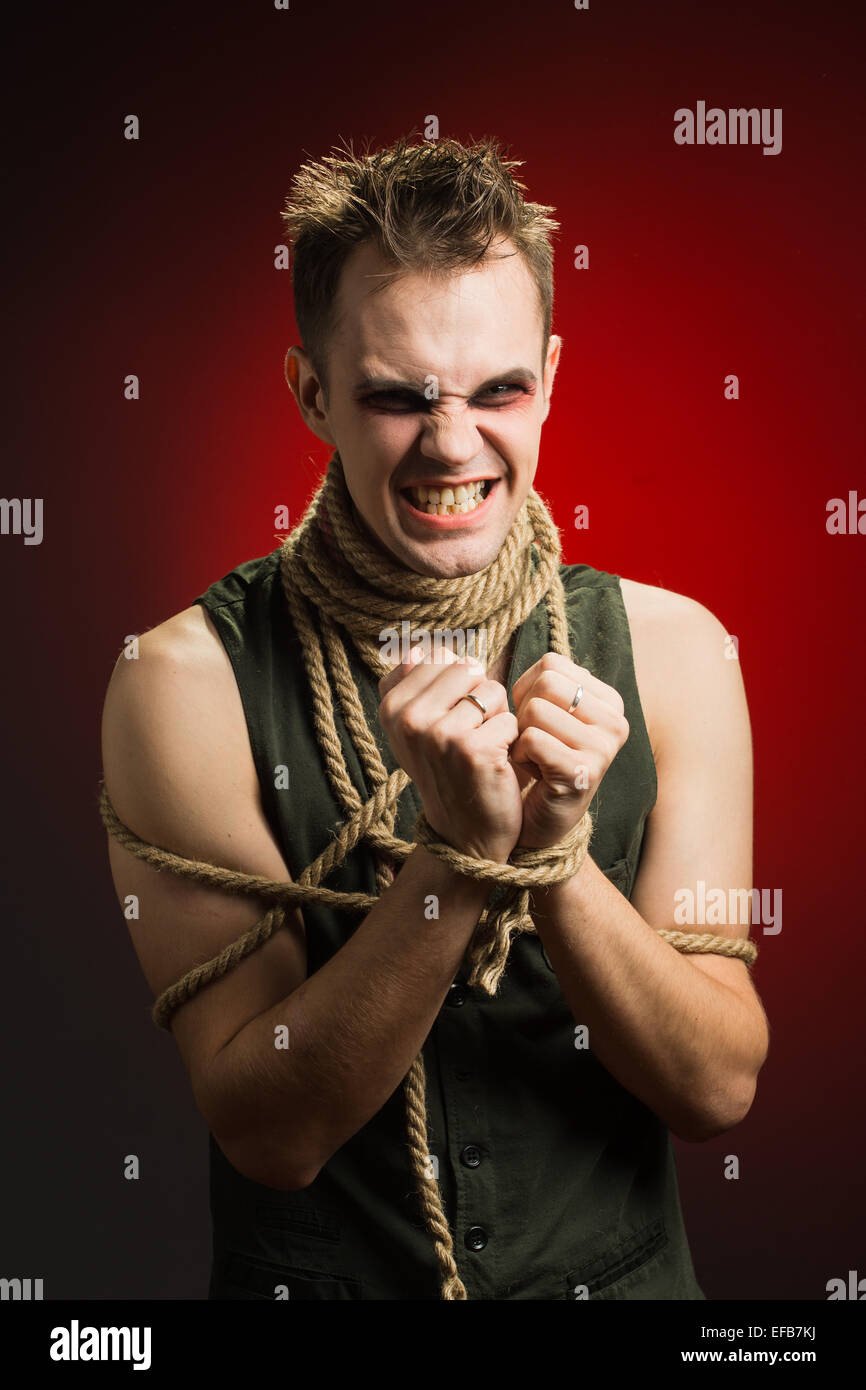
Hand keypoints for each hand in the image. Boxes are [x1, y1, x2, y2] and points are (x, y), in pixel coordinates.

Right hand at [378, 648, 523, 863]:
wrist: (465, 834)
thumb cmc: (448, 772)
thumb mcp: (418, 728)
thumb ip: (416, 683)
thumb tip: (421, 645)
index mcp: (391, 707)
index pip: (442, 658)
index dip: (458, 687)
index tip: (448, 722)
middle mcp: (409, 718)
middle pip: (469, 669)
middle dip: (480, 699)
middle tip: (469, 737)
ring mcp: (439, 734)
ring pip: (492, 691)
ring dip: (498, 719)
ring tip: (482, 748)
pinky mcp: (473, 749)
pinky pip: (510, 719)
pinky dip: (512, 742)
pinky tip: (496, 765)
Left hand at [509, 652, 629, 849]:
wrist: (535, 818)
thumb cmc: (535, 760)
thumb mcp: (542, 712)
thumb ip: (540, 680)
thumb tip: (496, 637)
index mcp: (608, 699)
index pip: (551, 663)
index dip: (525, 688)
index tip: (533, 719)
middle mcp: (615, 719)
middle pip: (545, 683)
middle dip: (522, 711)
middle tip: (532, 740)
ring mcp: (604, 746)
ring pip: (535, 710)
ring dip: (520, 736)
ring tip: (535, 757)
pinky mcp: (585, 771)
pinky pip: (532, 740)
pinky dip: (520, 756)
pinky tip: (534, 773)